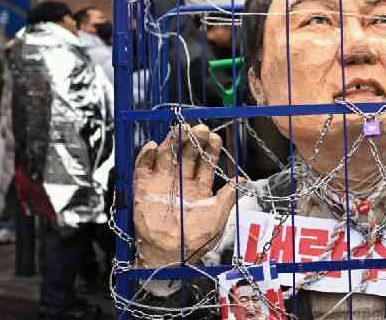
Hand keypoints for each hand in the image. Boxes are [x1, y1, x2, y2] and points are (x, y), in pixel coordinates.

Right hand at [133, 124, 242, 266]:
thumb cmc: (194, 242)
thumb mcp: (216, 219)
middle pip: (187, 154)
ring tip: (179, 129)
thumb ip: (227, 198)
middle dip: (194, 140)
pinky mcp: (143, 189)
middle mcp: (180, 182)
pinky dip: (145, 156)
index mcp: (198, 188)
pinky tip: (152, 145)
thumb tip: (243, 181)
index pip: (206, 162)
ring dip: (172, 141)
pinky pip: (142, 168)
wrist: (169, 257)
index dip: (211, 149)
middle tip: (200, 128)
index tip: (216, 137)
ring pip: (167, 155)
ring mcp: (161, 183)